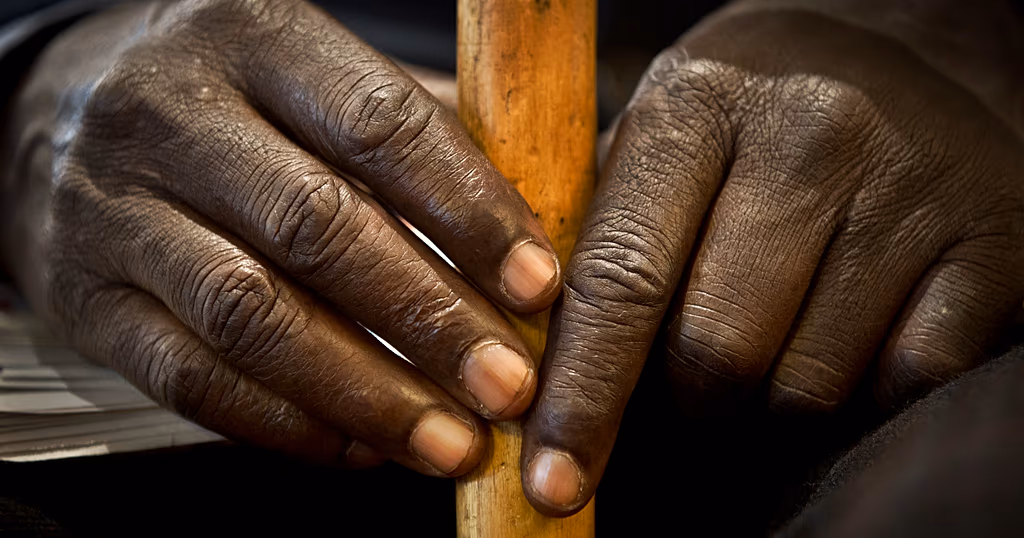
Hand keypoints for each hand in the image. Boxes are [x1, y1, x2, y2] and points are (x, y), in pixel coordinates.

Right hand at [0, 0, 561, 474]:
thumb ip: (415, 138)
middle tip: (509, 386)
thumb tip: (537, 226)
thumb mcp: (308, 75)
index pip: (380, 124)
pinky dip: (289, 424)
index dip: (470, 211)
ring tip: (451, 441)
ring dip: (368, 394)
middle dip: (430, 320)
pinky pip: (193, 380)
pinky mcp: (86, 300)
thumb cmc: (225, 98)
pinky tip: (361, 445)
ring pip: (254, 317)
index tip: (539, 287)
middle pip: (319, 229)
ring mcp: (116, 210)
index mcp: (255, 37)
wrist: (50, 112)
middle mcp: (175, 115)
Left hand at [521, 1, 1023, 514]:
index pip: (622, 279)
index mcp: (699, 104)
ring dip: (773, 395)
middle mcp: (809, 134)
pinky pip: (905, 380)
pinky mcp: (994, 243)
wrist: (916, 46)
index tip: (554, 479)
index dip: (584, 394)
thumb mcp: (667, 130)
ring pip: (806, 384)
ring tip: (780, 331)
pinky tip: (855, 332)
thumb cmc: (759, 109)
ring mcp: (911, 186)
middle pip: (715, 352)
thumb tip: (549, 368)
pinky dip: (865, 388)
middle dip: (690, 394)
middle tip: (695, 372)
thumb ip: (604, 232)